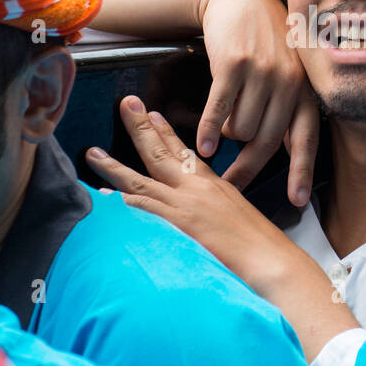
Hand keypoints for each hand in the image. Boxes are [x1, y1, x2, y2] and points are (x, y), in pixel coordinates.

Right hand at [84, 0, 318, 203]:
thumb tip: (286, 154)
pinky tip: (200, 147)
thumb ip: (288, 109)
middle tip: (231, 185)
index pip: (306, 137)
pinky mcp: (234, 65)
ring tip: (221, 128)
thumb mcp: (287, 71)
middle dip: (246, 169)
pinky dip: (208, 132)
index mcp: (304, 88)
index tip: (297, 201)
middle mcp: (288, 82)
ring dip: (227, 136)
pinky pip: (219, 111)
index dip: (301, 171)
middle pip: (266, 142)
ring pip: (240, 129)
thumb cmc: (264, 40)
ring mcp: (262, 73)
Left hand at [85, 96, 356, 360]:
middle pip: (161, 153)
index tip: (154, 114)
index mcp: (214, 186)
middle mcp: (197, 189)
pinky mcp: (178, 225)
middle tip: (125, 103)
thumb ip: (220, 212)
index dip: (166, 133)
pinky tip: (104, 199)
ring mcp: (185, 206)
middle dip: (141, 126)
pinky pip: (143, 209)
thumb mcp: (241, 219)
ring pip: (141, 179)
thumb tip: (208, 218)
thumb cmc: (264, 248)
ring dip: (114, 166)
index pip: (186, 152)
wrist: (273, 262)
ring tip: (92, 152)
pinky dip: (123, 202)